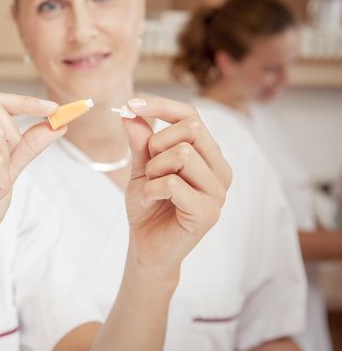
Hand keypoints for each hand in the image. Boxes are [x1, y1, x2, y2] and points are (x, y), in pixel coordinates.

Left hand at [121, 97, 231, 277]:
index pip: (191, 116)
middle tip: (148, 168)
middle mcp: (220, 169)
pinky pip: (173, 183)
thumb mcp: (141, 166)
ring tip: (150, 187)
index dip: (161, 106)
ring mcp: (218, 192)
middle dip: (157, 144)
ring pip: (182, 154)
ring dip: (154, 170)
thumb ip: (140, 140)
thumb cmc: (149, 204)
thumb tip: (130, 111)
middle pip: (191, 129)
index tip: (130, 104)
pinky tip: (149, 200)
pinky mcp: (208, 212)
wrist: (147, 245)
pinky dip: (151, 189)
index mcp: (208, 154)